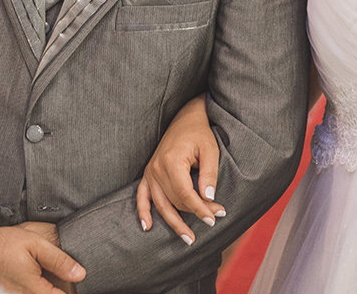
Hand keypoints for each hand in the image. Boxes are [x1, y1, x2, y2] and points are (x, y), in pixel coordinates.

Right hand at [0, 225, 84, 293]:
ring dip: (43, 287)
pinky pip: (27, 293)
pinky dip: (33, 288)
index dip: (70, 288)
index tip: (72, 278)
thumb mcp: (34, 244)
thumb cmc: (2, 245)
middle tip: (49, 270)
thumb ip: (59, 260)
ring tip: (38, 271)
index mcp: (35, 290)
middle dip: (56, 287)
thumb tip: (80, 273)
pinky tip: (31, 275)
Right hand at [135, 94, 224, 244]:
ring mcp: (150, 172)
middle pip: (174, 201)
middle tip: (212, 223)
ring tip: (188, 238)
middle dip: (194, 214)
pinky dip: (143, 211)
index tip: (215, 218)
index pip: (185, 194)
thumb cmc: (199, 134)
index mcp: (172, 162)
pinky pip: (141, 196)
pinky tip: (146, 226)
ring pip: (160, 204)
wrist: (185, 118)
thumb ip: (209, 174)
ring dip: (173, 223)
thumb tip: (208, 198)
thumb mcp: (210, 150)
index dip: (200, 209)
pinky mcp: (148, 174)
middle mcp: (157, 169)